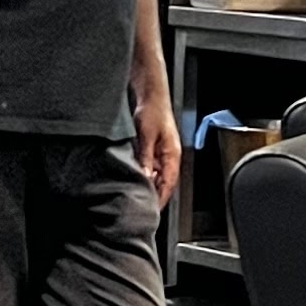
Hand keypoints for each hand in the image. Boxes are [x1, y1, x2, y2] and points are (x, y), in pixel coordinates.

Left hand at [133, 83, 182, 210]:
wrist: (150, 92)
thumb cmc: (152, 110)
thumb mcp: (146, 135)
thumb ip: (146, 157)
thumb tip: (145, 177)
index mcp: (172, 155)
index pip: (168, 185)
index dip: (160, 199)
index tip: (151, 212)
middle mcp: (169, 156)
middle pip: (163, 183)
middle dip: (154, 196)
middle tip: (140, 210)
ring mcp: (161, 152)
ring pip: (156, 176)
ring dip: (147, 186)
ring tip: (135, 198)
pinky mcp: (152, 147)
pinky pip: (149, 167)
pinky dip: (143, 175)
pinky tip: (132, 179)